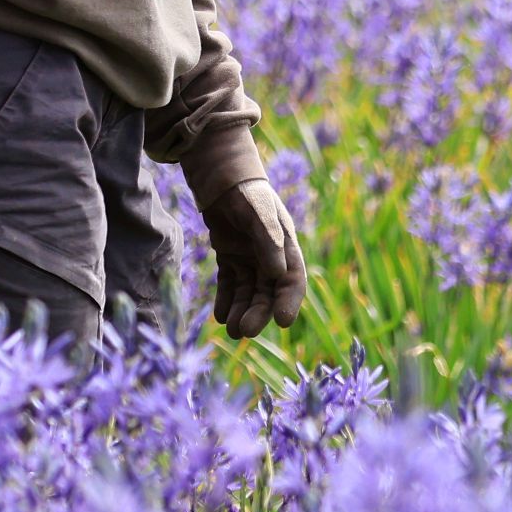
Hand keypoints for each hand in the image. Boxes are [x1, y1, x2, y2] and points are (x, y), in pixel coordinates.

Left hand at [193, 169, 307, 340]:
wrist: (223, 181)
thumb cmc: (246, 194)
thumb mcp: (259, 213)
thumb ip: (269, 241)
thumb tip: (277, 274)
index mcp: (286, 248)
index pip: (292, 280)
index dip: (289, 301)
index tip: (282, 322)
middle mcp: (270, 258)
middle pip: (268, 293)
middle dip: (258, 313)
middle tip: (244, 331)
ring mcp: (250, 260)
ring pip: (248, 293)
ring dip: (241, 311)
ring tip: (231, 330)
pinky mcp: (230, 259)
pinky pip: (230, 285)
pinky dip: (226, 300)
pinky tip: (220, 315)